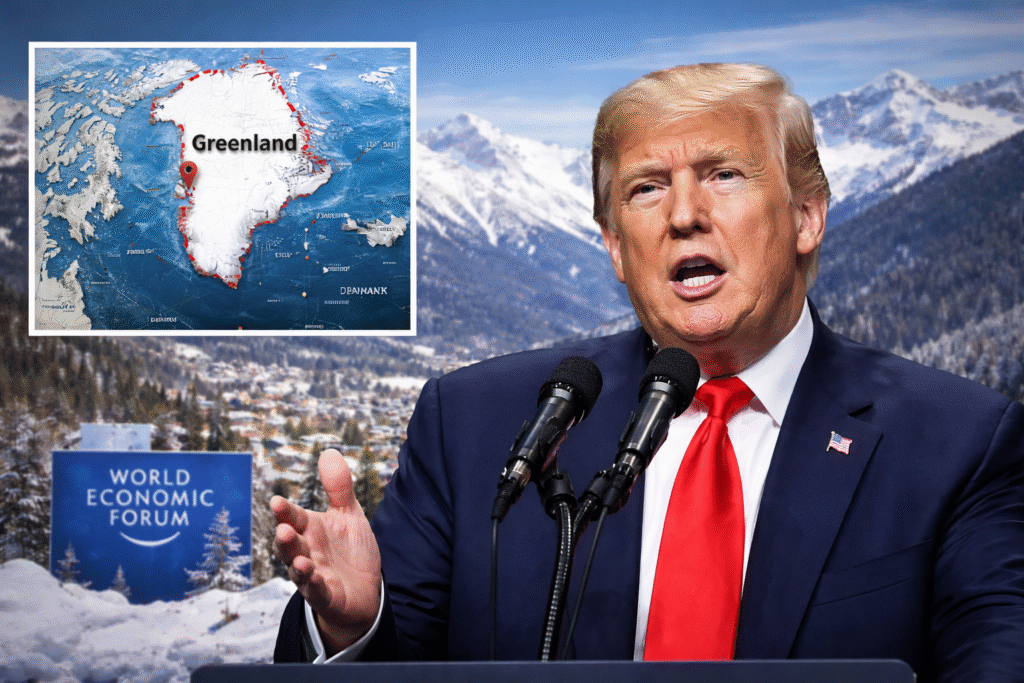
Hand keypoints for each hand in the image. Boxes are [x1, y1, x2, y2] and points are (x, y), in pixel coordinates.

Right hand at [271, 449, 381, 654]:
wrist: (364, 590)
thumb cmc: (350, 551)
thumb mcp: (349, 515)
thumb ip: (338, 487)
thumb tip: (329, 452)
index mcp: (310, 530)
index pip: (293, 518)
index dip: (285, 512)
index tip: (276, 502)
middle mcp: (306, 552)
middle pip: (289, 545)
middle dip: (285, 538)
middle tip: (283, 529)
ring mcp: (313, 576)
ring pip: (298, 570)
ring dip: (296, 564)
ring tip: (298, 557)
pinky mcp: (325, 596)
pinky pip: (316, 591)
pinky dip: (314, 584)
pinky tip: (313, 576)